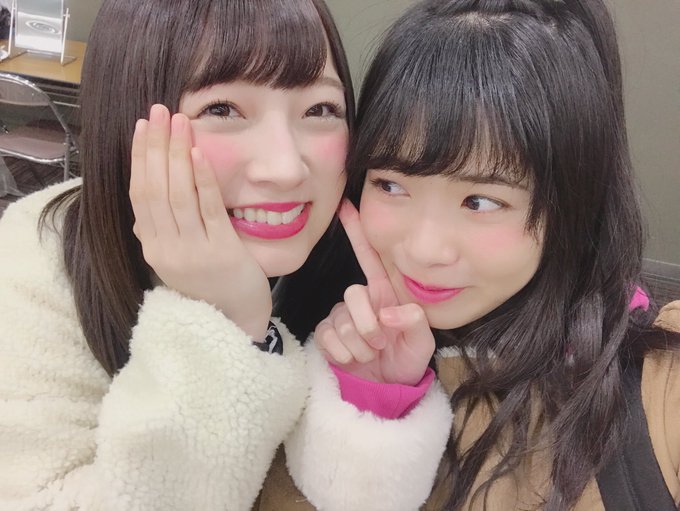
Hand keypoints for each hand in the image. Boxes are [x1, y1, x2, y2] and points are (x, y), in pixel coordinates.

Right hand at [129, 104, 270, 340]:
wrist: (235, 322)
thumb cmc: (209, 288)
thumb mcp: (176, 263)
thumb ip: (160, 235)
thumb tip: (143, 210)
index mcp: (153, 248)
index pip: (140, 194)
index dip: (140, 158)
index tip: (143, 127)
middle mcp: (167, 249)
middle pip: (155, 188)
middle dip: (156, 146)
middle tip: (160, 111)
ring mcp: (193, 251)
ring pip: (178, 195)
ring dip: (177, 154)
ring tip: (180, 122)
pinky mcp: (221, 251)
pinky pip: (209, 210)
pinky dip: (202, 179)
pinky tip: (199, 153)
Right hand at [314, 200, 434, 385]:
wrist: (387, 389)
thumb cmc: (407, 360)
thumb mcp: (422, 343)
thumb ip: (415, 322)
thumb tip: (388, 312)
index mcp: (384, 293)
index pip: (369, 257)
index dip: (357, 232)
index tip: (346, 205)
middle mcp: (362, 301)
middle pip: (352, 294)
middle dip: (367, 324)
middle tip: (381, 344)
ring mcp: (342, 317)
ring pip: (340, 319)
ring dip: (358, 344)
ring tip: (370, 355)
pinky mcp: (327, 335)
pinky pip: (326, 335)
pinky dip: (341, 352)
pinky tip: (351, 359)